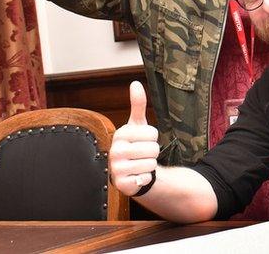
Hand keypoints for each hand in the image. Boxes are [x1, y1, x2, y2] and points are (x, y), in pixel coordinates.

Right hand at [108, 81, 159, 196]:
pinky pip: (146, 178)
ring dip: (150, 165)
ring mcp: (116, 168)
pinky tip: (137, 175)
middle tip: (143, 154)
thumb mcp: (138, 124)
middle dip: (153, 152)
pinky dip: (146, 178)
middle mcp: (115, 151)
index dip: (153, 138)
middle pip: (153, 149)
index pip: (153, 134)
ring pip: (151, 164)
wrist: (129, 170)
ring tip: (140, 164)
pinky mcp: (121, 184)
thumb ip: (138, 104)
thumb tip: (135, 83)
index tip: (144, 140)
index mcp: (120, 134)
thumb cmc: (135, 144)